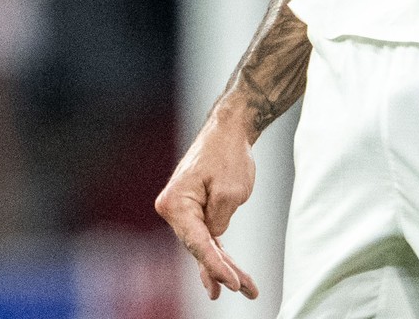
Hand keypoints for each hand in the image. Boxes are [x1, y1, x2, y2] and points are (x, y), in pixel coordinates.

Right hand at [154, 111, 260, 299]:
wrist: (228, 130)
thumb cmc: (229, 154)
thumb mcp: (232, 191)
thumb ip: (220, 219)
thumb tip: (215, 237)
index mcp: (176, 204)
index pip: (197, 242)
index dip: (216, 266)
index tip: (234, 283)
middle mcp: (173, 210)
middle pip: (198, 247)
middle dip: (222, 270)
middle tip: (243, 289)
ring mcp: (183, 212)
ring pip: (204, 246)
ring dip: (223, 266)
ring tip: (245, 289)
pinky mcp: (195, 211)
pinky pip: (207, 237)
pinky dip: (220, 253)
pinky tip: (227, 277)